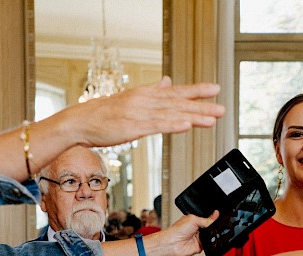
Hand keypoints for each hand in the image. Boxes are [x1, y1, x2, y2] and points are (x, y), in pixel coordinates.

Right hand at [67, 77, 223, 147]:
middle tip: (221, 108)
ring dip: (193, 116)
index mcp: (146, 94)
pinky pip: (156, 126)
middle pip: (178, 103)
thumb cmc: (104, 113)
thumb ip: (152, 91)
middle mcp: (145, 101)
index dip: (196, 90)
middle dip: (202, 106)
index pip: (176, 92)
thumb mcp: (131, 98)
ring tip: (212, 118)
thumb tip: (167, 81)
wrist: (81, 121)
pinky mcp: (133, 127)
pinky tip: (186, 126)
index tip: (215, 89)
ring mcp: (140, 113)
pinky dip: (172, 125)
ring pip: (172, 115)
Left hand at [142, 212, 217, 255]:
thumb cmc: (177, 230)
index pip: (208, 219)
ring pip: (212, 236)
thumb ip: (206, 219)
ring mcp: (199, 238)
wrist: (173, 244)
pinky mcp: (201, 246)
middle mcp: (198, 229)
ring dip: (212, 234)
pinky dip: (211, 242)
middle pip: (211, 227)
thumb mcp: (194, 219)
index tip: (220, 216)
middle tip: (216, 225)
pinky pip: (210, 244)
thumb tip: (216, 215)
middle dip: (214, 227)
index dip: (213, 218)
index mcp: (195, 221)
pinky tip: (210, 240)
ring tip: (210, 233)